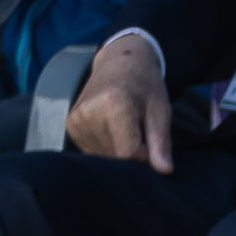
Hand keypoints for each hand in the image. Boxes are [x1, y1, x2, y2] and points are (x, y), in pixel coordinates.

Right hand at [65, 36, 172, 172]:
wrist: (118, 64)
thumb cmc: (144, 85)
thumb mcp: (161, 110)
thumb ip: (161, 142)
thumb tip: (165, 171)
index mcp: (112, 105)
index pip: (127, 154)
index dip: (145, 156)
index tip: (152, 143)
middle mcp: (87, 113)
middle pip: (114, 157)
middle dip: (132, 155)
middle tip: (140, 133)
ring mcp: (74, 121)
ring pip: (103, 157)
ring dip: (119, 153)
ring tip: (126, 130)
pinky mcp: (69, 126)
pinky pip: (93, 152)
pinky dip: (107, 149)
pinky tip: (112, 131)